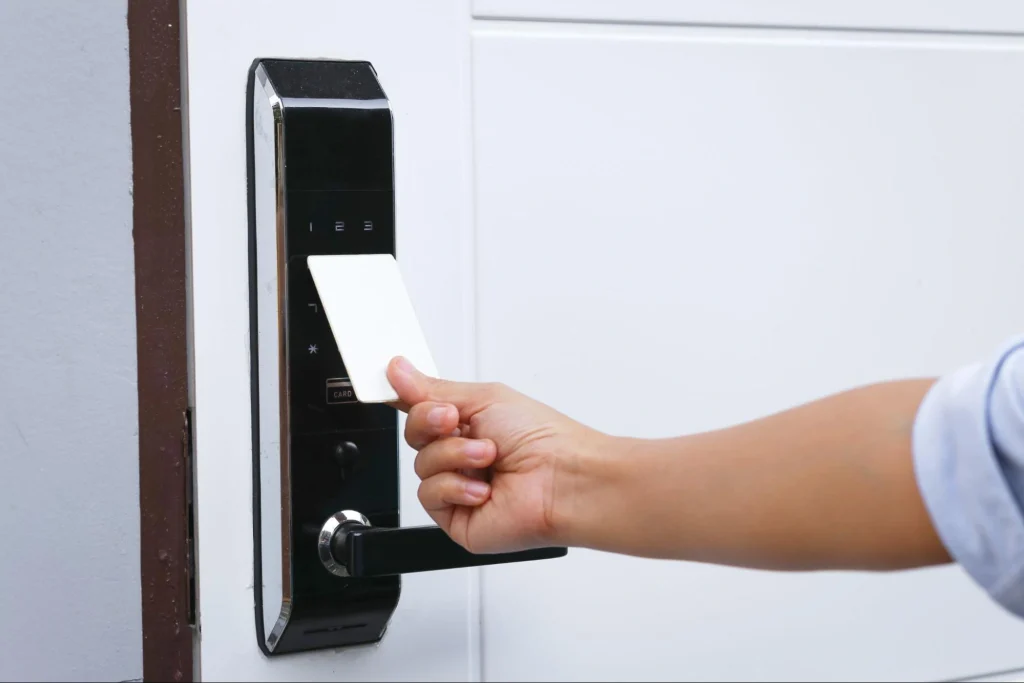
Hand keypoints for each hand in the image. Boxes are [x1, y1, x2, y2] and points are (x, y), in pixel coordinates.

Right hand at [386, 357, 603, 553]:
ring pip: (421, 465)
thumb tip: (398, 371)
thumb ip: (432, 389)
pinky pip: (429, 496)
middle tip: (454, 420)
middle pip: (415, 435)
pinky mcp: (458, 518)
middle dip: (430, 423)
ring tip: (487, 457)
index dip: (409, 400)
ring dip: (453, 456)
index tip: (396, 388)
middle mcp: (464, 455)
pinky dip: (455, 487)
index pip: (425, 410)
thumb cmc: (543, 439)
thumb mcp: (483, 397)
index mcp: (472, 423)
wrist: (564, 480)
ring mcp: (460, 486)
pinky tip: (484, 488)